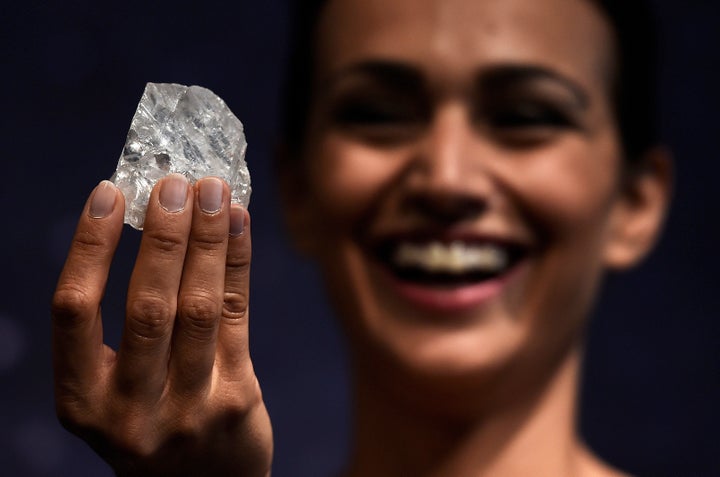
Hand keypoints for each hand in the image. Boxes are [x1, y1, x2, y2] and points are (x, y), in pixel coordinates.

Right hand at [51, 175, 271, 475]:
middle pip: (146, 306)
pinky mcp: (236, 400)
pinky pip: (236, 316)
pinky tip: (239, 224)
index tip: (109, 192)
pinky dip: (236, 263)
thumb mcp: (119, 389)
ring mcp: (187, 409)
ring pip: (198, 308)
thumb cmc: (153, 421)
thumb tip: (154, 222)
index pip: (75, 312)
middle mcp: (129, 411)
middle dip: (162, 237)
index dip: (90, 246)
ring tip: (215, 191)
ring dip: (207, 241)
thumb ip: (127, 325)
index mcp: (82, 401)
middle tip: (175, 183)